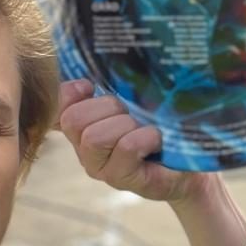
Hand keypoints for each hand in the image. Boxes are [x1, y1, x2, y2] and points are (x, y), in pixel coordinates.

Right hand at [57, 79, 199, 202]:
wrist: (188, 165)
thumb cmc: (160, 128)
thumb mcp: (134, 102)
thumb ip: (112, 86)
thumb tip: (99, 66)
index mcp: (82, 127)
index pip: (57, 109)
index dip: (68, 94)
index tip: (90, 86)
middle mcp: (84, 149)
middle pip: (74, 120)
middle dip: (107, 107)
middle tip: (130, 113)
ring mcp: (100, 168)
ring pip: (95, 137)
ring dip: (125, 125)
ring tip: (144, 129)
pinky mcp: (121, 179)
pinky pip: (125, 148)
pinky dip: (145, 137)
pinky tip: (156, 140)